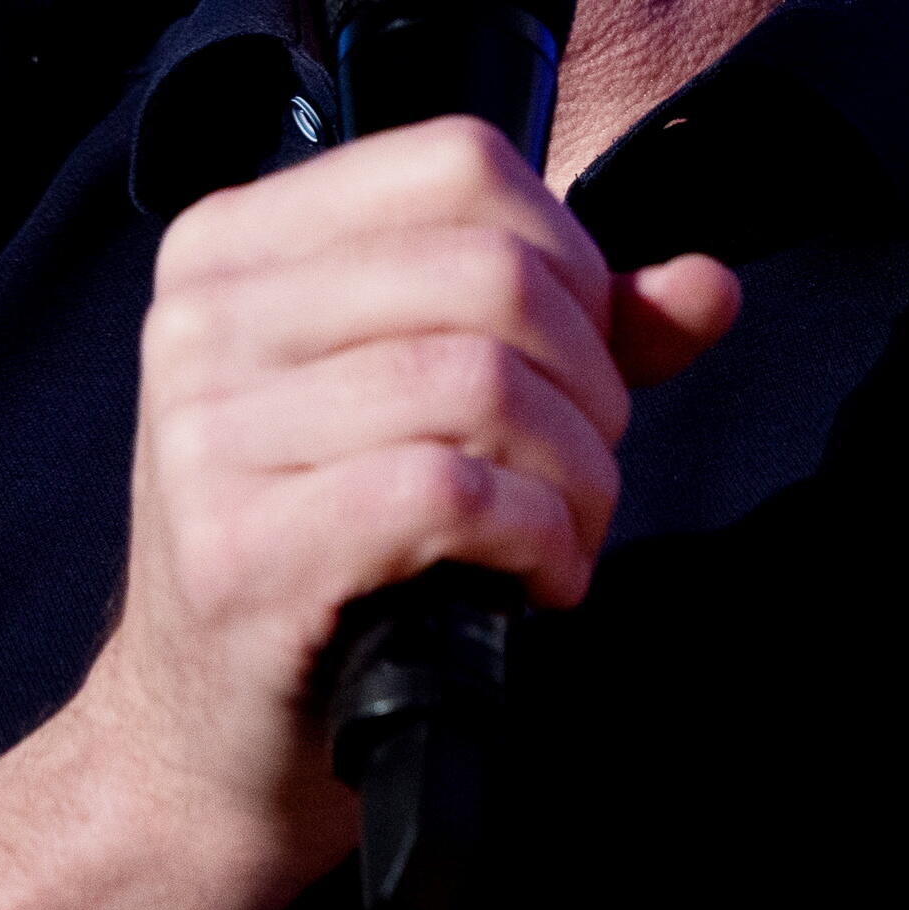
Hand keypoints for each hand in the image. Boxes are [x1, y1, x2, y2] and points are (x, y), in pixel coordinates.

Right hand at [98, 114, 741, 864]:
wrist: (204, 748)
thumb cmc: (329, 560)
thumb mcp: (431, 411)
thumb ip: (572, 333)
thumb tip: (705, 287)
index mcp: (235, 245)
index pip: (459, 161)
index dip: (571, 254)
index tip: (582, 355)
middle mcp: (203, 320)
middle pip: (491, 270)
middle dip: (592, 379)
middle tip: (584, 469)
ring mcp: (207, 436)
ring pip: (483, 380)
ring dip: (578, 473)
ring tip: (565, 533)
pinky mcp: (242, 552)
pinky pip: (452, 491)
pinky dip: (538, 538)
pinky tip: (535, 582)